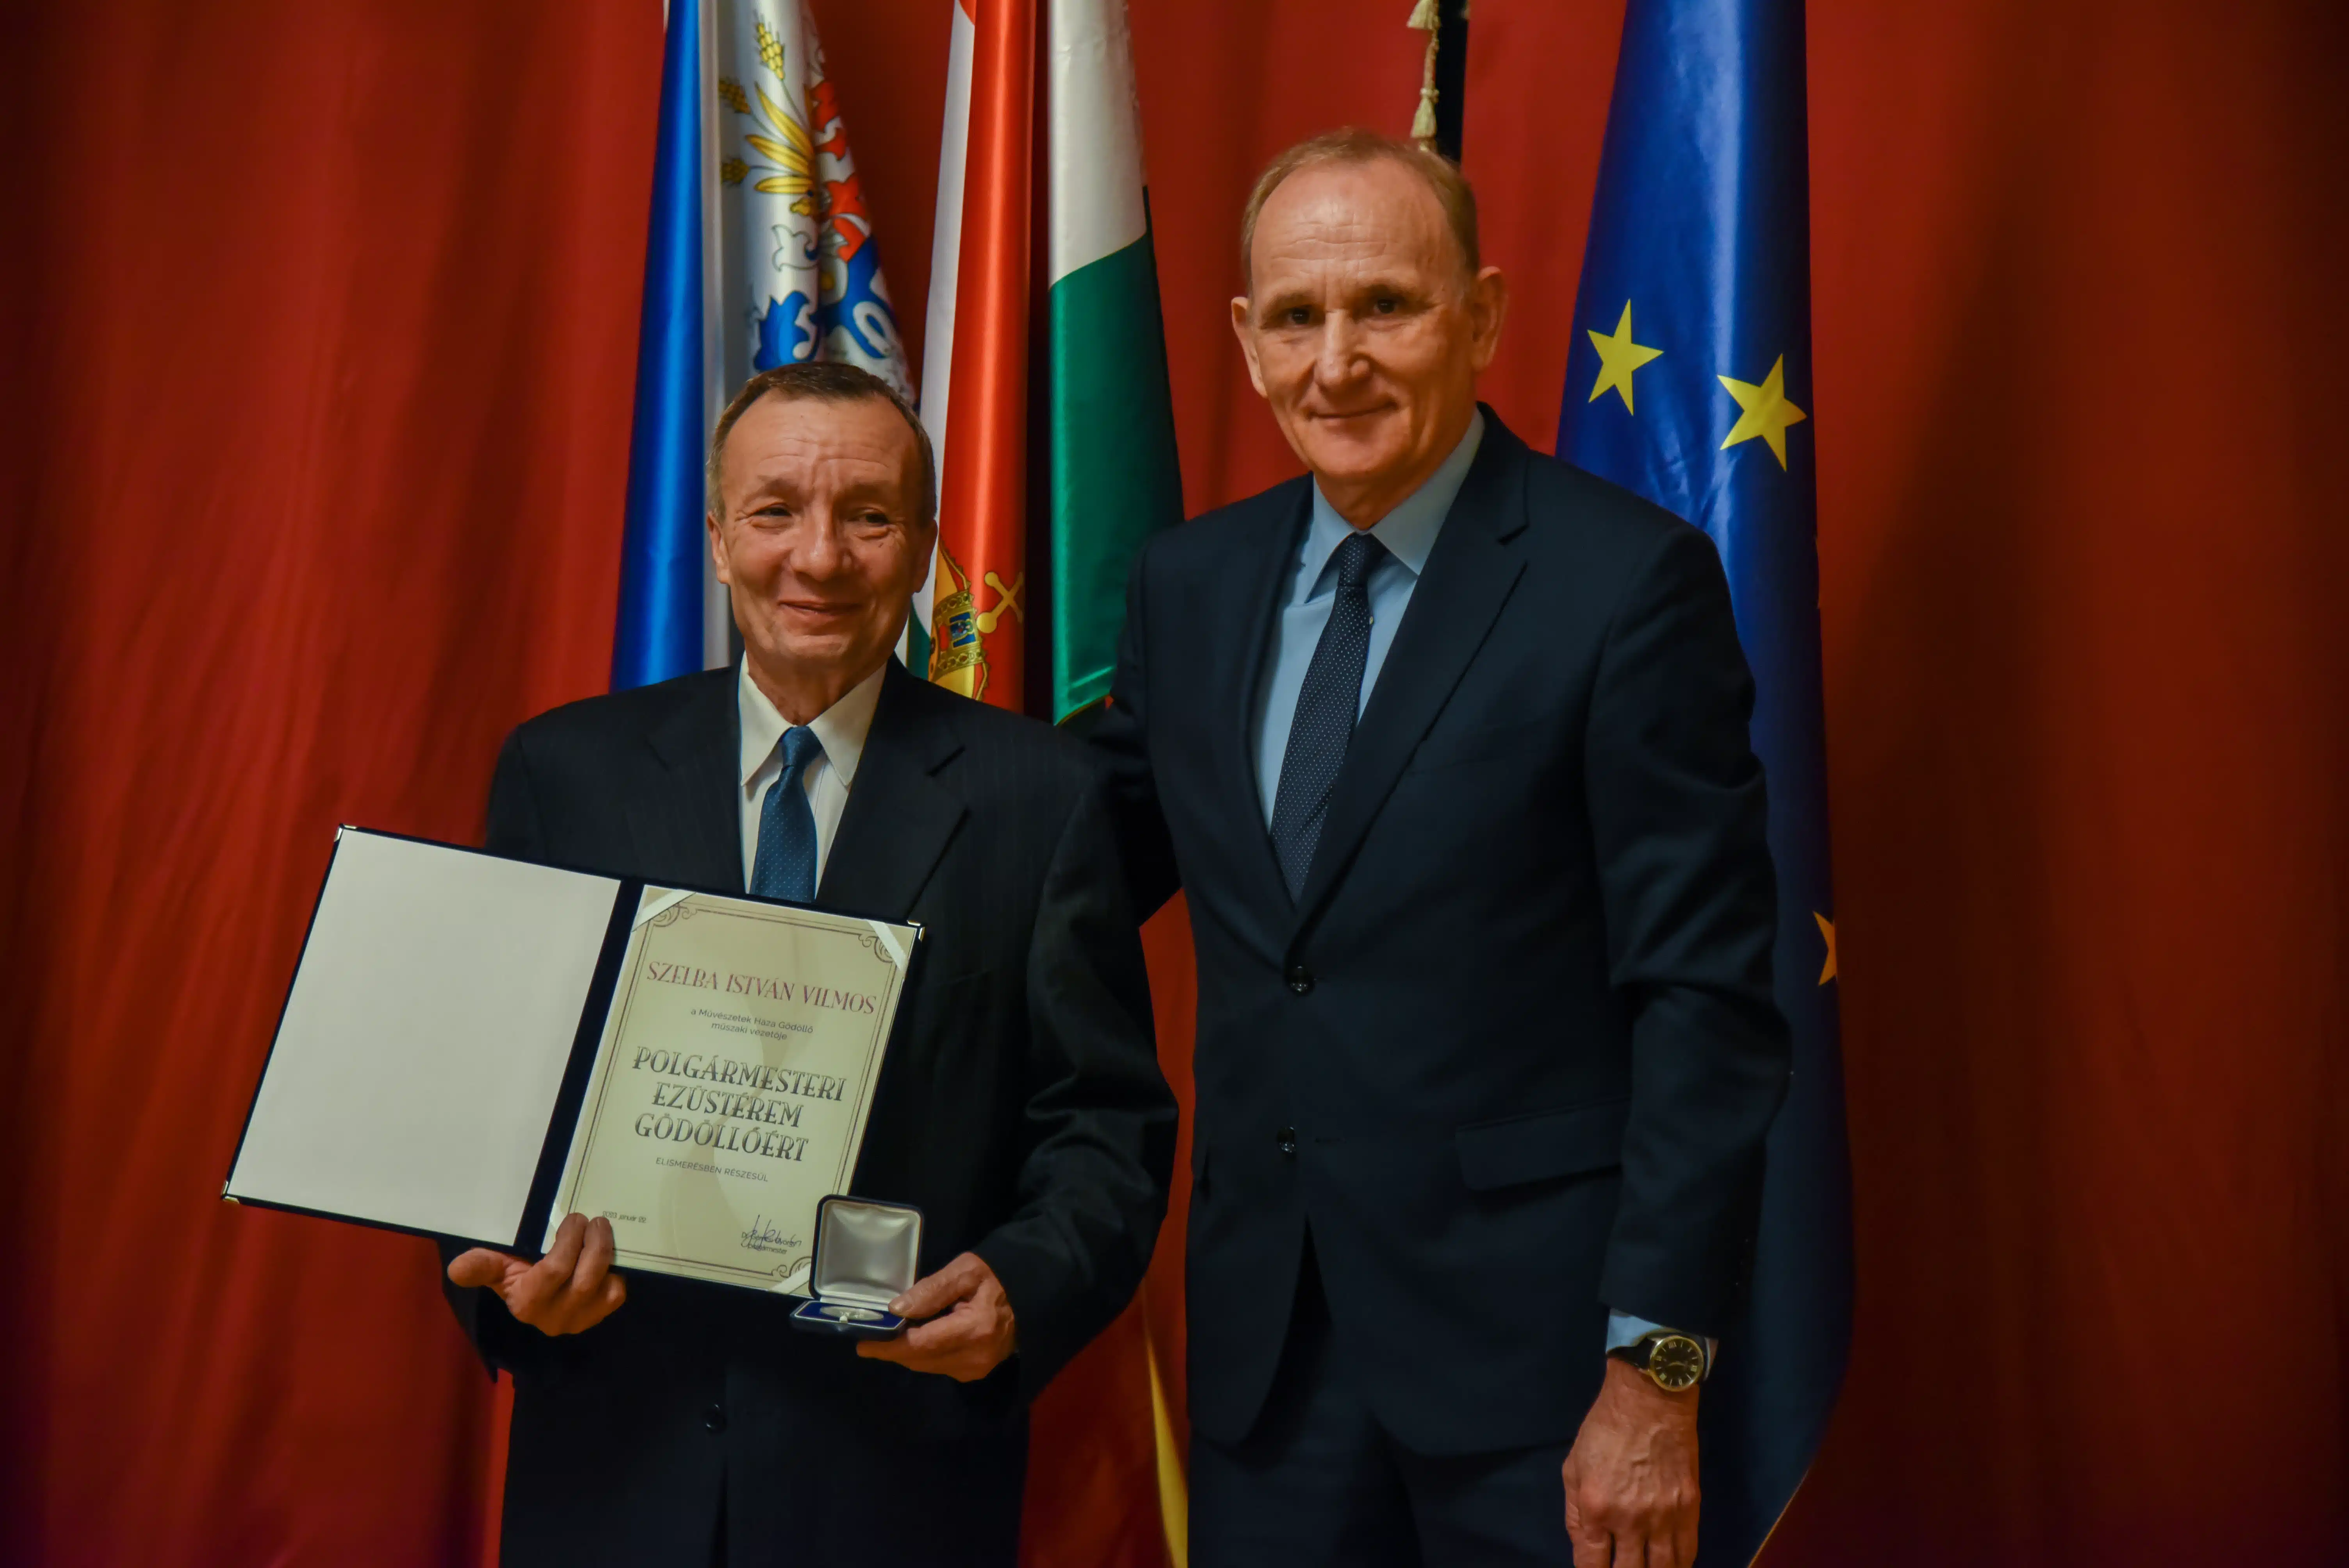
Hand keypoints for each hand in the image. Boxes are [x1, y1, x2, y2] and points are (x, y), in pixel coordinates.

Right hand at [445, 1213, 627, 1336]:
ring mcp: (579, 1321)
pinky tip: (607, 1255)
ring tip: (601, 1230)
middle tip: (592, 1220)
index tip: (573, 1218)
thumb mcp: (497, 1267)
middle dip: (593, 1244)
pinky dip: (615, 1273)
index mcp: (527, 1303)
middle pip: (584, 1279)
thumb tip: (456, 1268)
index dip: (568, 1242)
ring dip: (606, 1254)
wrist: (539, 1298)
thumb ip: (482, 1266)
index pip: (553, 1272)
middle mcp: (554, 1319)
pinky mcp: (598, 1317)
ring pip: (604, 1288)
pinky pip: (616, 1295)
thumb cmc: (518, 1274)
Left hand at [854, 1251, 1016, 1380]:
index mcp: (974, 1330)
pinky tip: (919, 1338)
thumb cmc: (995, 1278)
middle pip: (920, 1359)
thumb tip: (896, 1309)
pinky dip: (923, 1354)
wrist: (1028, 1298)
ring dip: (907, 1352)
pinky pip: (938, 1367)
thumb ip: (932, 1289)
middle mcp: (974, 1358)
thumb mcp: (965, 1271)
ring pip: (926, 1366)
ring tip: (893, 1334)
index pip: (921, 1344)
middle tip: (872, 1335)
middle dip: (893, 1349)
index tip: (863, 1343)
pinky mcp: (975, 1373)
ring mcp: (976, 1369)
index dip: (889, 1346)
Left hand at [1562, 1358, 1700, 1566]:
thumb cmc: (1604, 1430)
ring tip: (1645, 1567)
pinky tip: (1670, 1566)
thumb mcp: (1572, 1468)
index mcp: (1596, 1508)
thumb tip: (1584, 1548)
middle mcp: (1630, 1520)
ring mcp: (1664, 1517)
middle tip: (1621, 1567)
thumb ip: (1575, 1513)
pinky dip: (1679, 1565)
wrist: (1650, 1400)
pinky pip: (1687, 1552)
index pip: (1592, 1565)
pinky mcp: (1690, 1509)